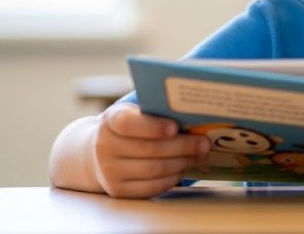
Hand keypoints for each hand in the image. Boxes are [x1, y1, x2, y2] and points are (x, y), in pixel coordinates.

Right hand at [92, 102, 209, 198]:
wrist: (99, 154)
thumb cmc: (130, 128)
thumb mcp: (135, 114)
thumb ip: (156, 112)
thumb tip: (193, 116)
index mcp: (110, 121)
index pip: (129, 124)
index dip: (153, 127)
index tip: (175, 127)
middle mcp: (105, 147)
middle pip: (150, 149)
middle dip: (182, 146)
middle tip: (204, 143)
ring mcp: (110, 172)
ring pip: (154, 169)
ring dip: (182, 162)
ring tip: (199, 155)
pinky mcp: (119, 190)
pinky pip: (152, 187)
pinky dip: (173, 178)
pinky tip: (183, 168)